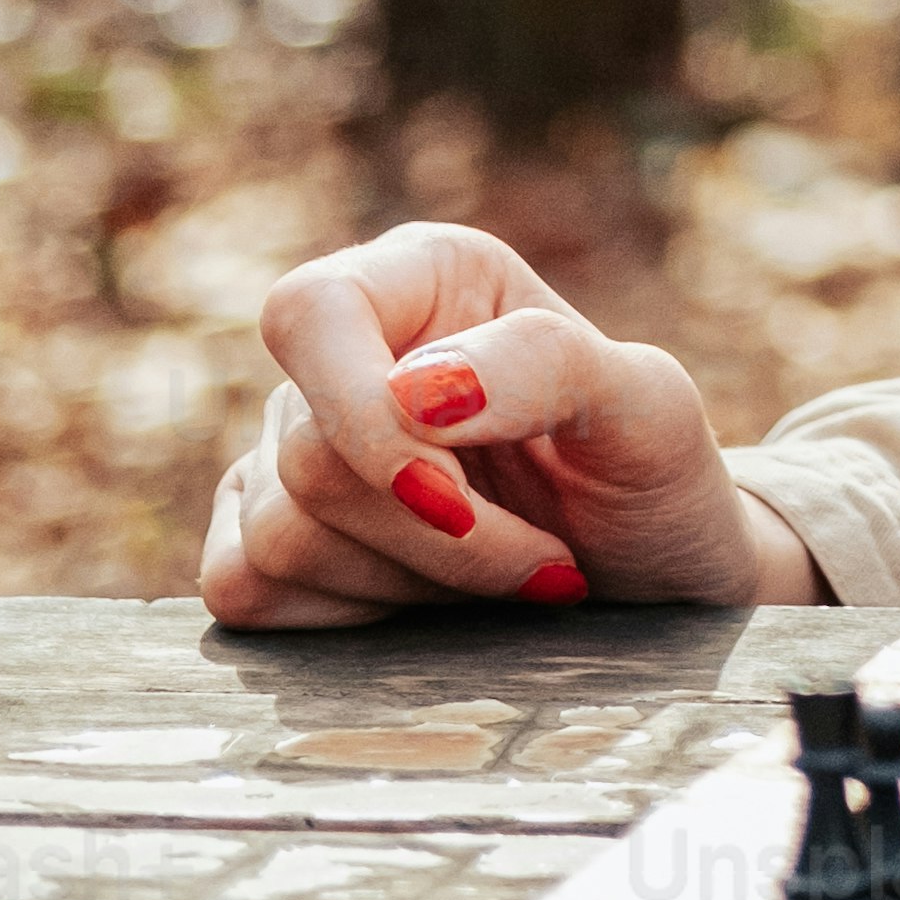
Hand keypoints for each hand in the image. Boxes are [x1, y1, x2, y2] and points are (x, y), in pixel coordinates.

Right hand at [202, 220, 824, 628]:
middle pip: (307, 458)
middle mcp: (349, 350)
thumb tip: (407, 390)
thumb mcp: (648, 408)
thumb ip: (545, 366)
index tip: (458, 500)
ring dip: (412, 585)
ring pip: (279, 536)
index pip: (312, 314)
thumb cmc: (653, 476)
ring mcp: (293, 448)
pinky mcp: (266, 542)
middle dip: (439, 538)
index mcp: (428, 277)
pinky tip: (427, 603)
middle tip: (544, 559)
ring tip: (502, 575)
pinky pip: (244, 592)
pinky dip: (345, 621)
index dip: (362, 420)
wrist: (654, 581)